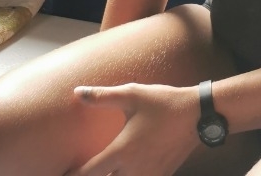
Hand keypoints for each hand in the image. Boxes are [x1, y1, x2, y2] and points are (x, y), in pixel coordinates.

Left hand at [66, 82, 198, 175]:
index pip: (88, 174)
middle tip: (84, 170)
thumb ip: (102, 96)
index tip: (63, 173)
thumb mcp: (132, 94)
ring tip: (105, 169)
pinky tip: (126, 170)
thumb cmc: (162, 103)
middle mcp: (132, 171)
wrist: (197, 115)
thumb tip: (77, 92)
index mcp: (121, 152)